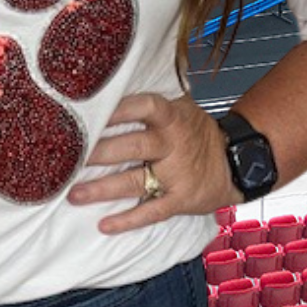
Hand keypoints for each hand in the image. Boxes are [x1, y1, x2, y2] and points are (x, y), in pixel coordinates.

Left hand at [67, 93, 242, 233]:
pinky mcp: (180, 200)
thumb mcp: (181, 105)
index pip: (144, 106)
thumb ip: (150, 99)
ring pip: (135, 181)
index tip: (93, 110)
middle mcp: (172, 143)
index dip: (120, 108)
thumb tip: (111, 82)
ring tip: (73, 194)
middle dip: (100, 152)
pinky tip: (104, 224)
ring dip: (102, 189)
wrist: (237, 161)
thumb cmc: (195, 129)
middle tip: (70, 156)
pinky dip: (128, 220)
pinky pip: (151, 212)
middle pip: (133, 146)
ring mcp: (177, 174)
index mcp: (171, 116)